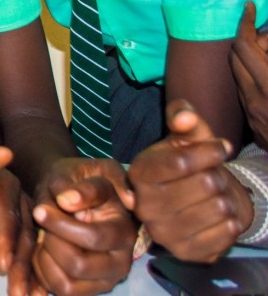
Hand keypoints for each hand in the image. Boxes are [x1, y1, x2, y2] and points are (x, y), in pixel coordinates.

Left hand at [0, 144, 44, 295]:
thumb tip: (4, 152)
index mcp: (7, 187)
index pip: (7, 216)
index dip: (6, 238)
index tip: (3, 261)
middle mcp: (20, 206)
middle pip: (23, 239)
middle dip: (21, 266)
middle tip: (17, 291)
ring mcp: (20, 221)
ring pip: (27, 252)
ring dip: (29, 276)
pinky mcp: (16, 235)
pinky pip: (25, 256)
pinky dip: (31, 275)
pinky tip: (34, 294)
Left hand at [31, 158, 135, 295]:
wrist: (69, 194)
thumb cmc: (78, 181)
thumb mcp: (86, 172)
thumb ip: (84, 186)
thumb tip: (68, 201)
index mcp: (124, 232)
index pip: (92, 238)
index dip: (60, 224)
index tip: (39, 209)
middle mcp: (120, 263)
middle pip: (77, 265)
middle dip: (51, 240)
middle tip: (41, 221)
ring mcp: (103, 281)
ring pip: (65, 285)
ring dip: (44, 257)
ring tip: (44, 234)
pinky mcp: (85, 290)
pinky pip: (56, 289)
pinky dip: (41, 269)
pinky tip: (43, 247)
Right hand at [128, 99, 250, 262]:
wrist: (192, 204)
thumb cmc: (186, 165)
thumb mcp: (184, 136)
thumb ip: (183, 117)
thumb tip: (185, 118)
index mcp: (138, 173)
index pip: (181, 162)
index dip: (210, 151)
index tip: (221, 147)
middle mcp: (143, 205)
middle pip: (205, 184)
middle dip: (217, 176)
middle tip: (211, 177)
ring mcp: (163, 232)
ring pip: (219, 207)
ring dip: (226, 198)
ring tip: (214, 196)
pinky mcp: (185, 253)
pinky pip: (228, 232)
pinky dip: (231, 221)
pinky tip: (217, 217)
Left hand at [231, 2, 267, 148]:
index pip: (244, 45)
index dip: (246, 22)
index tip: (250, 6)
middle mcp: (256, 101)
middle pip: (237, 57)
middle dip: (251, 39)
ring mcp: (254, 116)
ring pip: (241, 76)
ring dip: (253, 59)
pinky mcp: (257, 129)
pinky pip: (248, 95)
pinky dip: (257, 79)